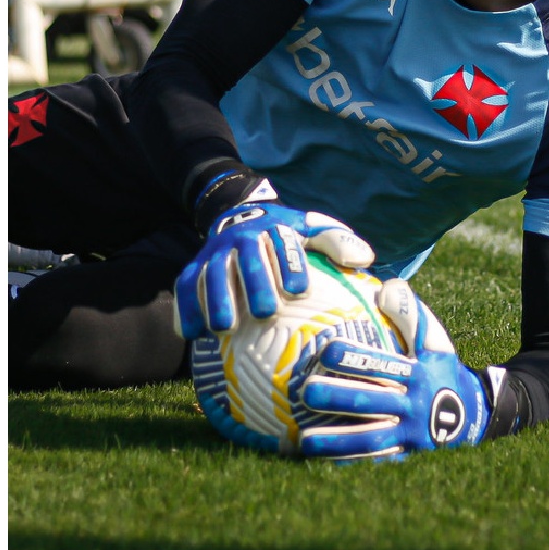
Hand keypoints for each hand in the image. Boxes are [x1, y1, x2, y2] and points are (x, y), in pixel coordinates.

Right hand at [173, 194, 374, 339]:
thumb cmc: (289, 234)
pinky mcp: (194, 267)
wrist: (242, 216)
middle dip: (254, 283)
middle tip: (264, 312)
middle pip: (246, 258)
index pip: (284, 243)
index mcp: (275, 227)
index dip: (290, 265)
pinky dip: (185, 307)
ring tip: (223, 328)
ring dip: (215, 299)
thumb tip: (364, 259)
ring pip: (211, 273)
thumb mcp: (314, 229)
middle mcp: (242, 237)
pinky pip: (184, 286)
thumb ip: (338, 241)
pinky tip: (190, 333)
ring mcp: (215, 252)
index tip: (300, 290)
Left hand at [292, 279, 491, 460]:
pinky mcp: (406, 458)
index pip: (385, 365)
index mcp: (420, 375)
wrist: (476, 418)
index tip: (326, 349)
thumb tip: (388, 286)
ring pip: (371, 439)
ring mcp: (411, 436)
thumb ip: (412, 315)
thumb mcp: (436, 343)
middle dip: (339, 397)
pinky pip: (375, 463)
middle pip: (373, 401)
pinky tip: (318, 465)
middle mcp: (415, 406)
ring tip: (303, 440)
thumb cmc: (443, 373)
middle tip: (306, 391)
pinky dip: (348, 464)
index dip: (357, 358)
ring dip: (337, 440)